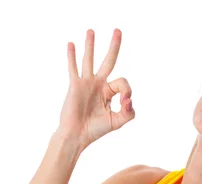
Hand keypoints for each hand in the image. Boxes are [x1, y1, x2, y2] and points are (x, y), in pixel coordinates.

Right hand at [56, 29, 134, 150]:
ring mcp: (86, 83)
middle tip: (118, 31)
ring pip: (89, 60)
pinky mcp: (75, 86)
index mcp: (109, 92)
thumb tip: (129, 100)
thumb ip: (129, 112)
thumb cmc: (95, 130)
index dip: (127, 91)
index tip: (125, 103)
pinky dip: (72, 57)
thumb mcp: (117, 122)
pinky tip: (71, 44)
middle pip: (109, 61)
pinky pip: (73, 68)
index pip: (123, 82)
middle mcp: (99, 85)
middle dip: (114, 46)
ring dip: (90, 45)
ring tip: (91, 31)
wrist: (77, 135)